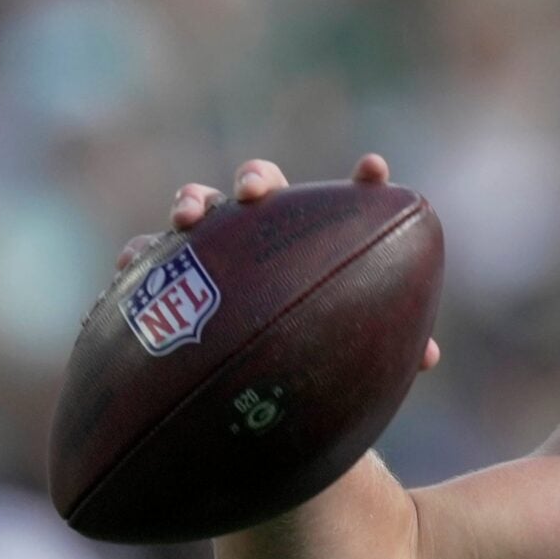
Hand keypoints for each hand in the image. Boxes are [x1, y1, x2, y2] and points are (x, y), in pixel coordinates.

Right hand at [116, 154, 439, 373]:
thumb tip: (428, 358)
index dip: (362, 184)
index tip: (376, 170)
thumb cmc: (308, 356)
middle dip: (255, 180)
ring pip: (199, 209)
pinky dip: (138, 256)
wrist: (245, 388)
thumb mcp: (349, 352)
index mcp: (310, 243)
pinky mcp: (165, 278)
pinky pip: (145, 260)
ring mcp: (210, 251)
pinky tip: (131, 267)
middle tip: (253, 195)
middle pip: (258, 187)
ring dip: (192, 202)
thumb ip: (389, 348)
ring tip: (188, 218)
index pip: (341, 203)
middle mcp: (259, 234)